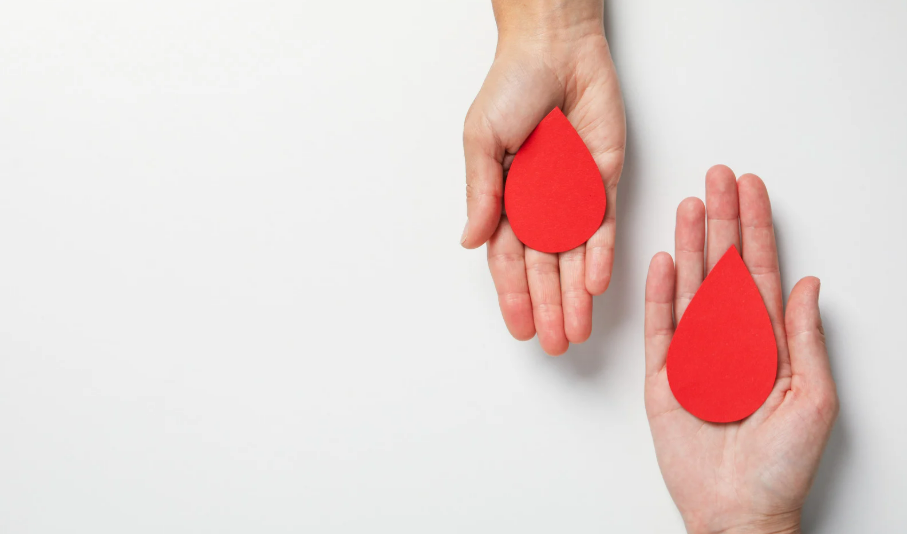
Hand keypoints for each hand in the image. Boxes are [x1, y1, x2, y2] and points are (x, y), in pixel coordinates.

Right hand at [461, 1, 625, 354]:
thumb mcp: (482, 138)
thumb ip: (481, 190)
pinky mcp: (603, 182)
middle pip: (543, 268)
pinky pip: (602, 226)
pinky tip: (597, 286)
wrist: (556, 49)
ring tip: (576, 331)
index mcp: (504, 199)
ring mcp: (573, 197)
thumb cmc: (512, 86)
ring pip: (574, 257)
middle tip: (553, 345)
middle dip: (548, 308)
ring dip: (575, 296)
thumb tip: (470, 238)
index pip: (507, 259)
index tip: (520, 329)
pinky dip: (600, 256)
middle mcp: (539, 205)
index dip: (513, 295)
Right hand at [644, 166, 838, 533]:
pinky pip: (660, 326)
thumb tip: (808, 284)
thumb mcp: (814, 399)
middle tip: (718, 177)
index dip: (757, 229)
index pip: (760, 271)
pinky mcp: (663, 376)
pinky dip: (659, 292)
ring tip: (690, 204)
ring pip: (690, 286)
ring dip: (689, 244)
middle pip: (723, 267)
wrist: (739, 510)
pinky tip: (662, 258)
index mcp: (769, 342)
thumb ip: (806, 339)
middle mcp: (730, 340)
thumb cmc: (782, 466)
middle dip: (722, 220)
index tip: (753, 190)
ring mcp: (694, 355)